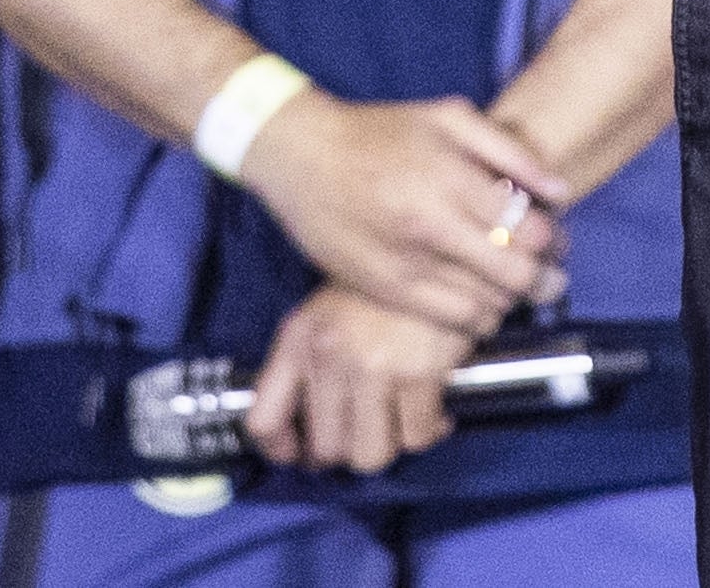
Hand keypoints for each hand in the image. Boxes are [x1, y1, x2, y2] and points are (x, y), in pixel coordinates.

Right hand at [242, 94, 566, 338]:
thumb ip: (510, 151)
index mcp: (451, 179)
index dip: (556, 241)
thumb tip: (558, 191)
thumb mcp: (449, 117)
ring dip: (511, 302)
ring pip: (483, 305)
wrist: (301, 157)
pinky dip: (476, 321)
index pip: (528, 230)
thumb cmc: (379, 132)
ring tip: (517, 290)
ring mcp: (405, 264)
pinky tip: (483, 307)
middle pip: (512, 274)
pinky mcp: (384, 290)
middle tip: (552, 278)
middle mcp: (430, 227)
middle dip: (544, 281)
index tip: (558, 240)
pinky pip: (447, 322)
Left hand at [245, 285, 475, 474]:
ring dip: (387, 447)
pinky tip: (434, 414)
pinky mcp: (419, 374)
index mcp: (298, 339)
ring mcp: (373, 367)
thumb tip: (308, 437)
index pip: (264, 420)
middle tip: (367, 433)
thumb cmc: (383, 290)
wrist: (444, 253)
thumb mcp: (327, 314)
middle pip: (326, 449)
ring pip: (370, 456)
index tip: (302, 454)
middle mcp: (327, 356)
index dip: (281, 451)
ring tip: (399, 424)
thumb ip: (308, 365)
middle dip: (348, 449)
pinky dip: (428, 432)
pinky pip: (417, 438)